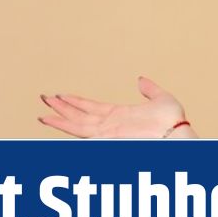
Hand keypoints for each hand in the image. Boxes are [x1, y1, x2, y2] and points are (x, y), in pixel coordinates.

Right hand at [38, 76, 186, 138]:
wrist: (175, 133)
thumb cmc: (172, 121)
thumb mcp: (161, 98)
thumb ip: (149, 89)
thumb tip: (140, 79)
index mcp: (120, 116)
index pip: (92, 108)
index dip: (76, 101)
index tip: (62, 94)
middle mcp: (110, 126)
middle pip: (79, 116)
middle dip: (61, 107)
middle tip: (44, 98)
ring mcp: (106, 133)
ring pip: (75, 123)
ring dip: (58, 115)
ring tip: (42, 109)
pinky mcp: (104, 137)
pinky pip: (79, 131)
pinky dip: (62, 125)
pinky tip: (49, 119)